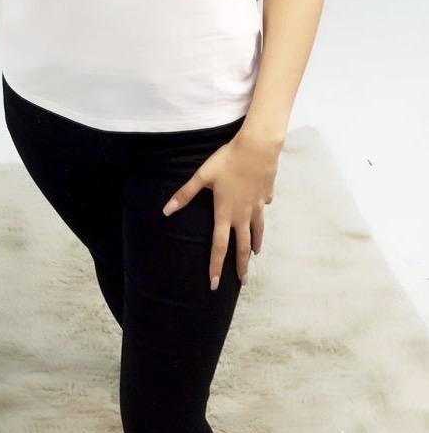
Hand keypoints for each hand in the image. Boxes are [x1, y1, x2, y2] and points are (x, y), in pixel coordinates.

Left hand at [161, 128, 280, 289]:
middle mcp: (243, 214)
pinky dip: (261, 216)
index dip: (216, 267)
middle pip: (242, 246)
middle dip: (241, 266)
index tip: (215, 285)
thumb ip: (185, 194)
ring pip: (257, 231)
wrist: (258, 147)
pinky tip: (261, 213)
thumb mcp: (202, 176)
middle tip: (243, 282)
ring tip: (255, 255)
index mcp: (225, 213)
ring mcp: (257, 206)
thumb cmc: (227, 160)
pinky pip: (263, 209)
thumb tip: (166, 211)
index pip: (219, 246)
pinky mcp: (266, 195)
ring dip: (255, 246)